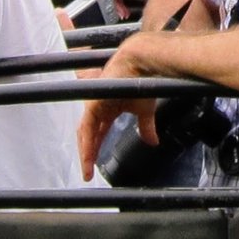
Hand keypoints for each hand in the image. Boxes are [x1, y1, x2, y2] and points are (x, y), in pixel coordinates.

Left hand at [77, 38, 163, 180]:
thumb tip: (153, 142)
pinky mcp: (92, 104)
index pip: (98, 134)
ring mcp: (93, 106)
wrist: (141, 64)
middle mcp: (97, 109)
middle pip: (88, 136)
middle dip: (87, 154)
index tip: (95, 166)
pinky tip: (89, 157)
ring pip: (85, 135)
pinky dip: (88, 144)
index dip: (96, 149)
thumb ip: (145, 127)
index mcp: (107, 110)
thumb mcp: (145, 111)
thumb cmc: (141, 82)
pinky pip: (88, 129)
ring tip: (87, 170)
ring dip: (85, 153)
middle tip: (87, 173)